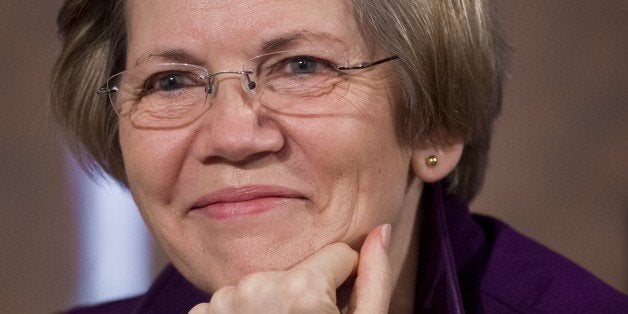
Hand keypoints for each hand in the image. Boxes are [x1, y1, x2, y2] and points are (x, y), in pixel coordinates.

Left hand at [189, 224, 391, 313]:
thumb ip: (375, 279)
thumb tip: (381, 231)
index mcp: (302, 289)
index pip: (339, 256)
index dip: (345, 285)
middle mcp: (257, 285)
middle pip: (298, 271)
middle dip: (306, 296)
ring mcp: (223, 302)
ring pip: (264, 284)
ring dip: (272, 306)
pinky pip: (232, 301)